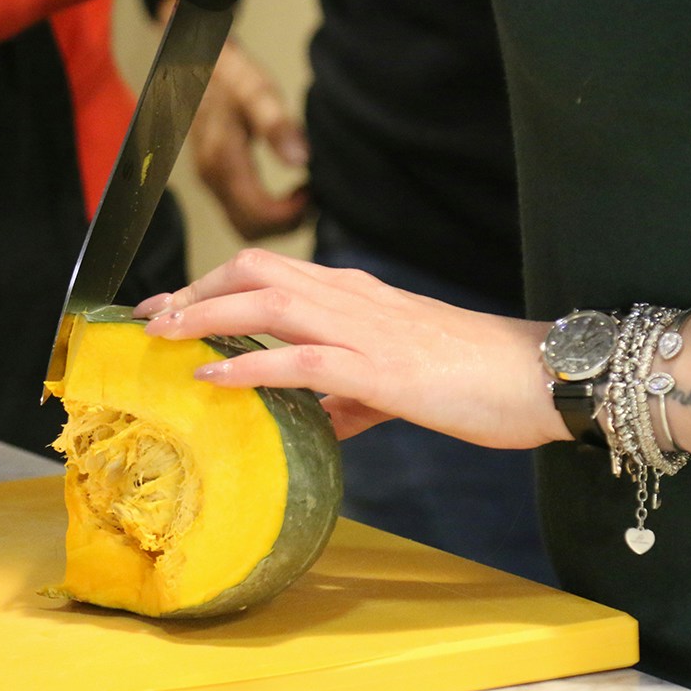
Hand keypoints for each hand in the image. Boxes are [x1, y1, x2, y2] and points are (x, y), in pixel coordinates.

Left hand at [134, 248, 568, 447]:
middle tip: (149, 318)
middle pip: (255, 271)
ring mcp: (367, 329)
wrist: (541, 378)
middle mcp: (355, 298)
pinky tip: (214, 376)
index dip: (212, 284)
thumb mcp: (401, 383)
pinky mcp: (382, 367)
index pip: (271, 272)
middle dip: (194, 289)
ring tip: (163, 336)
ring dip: (206, 314)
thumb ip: (352, 396)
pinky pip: (301, 358)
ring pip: (269, 301)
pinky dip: (250, 363)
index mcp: (359, 296)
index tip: (169, 306)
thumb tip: (317, 419)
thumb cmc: (479, 380)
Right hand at [191, 39, 311, 238]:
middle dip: (287, 223)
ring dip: (278, 220)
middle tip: (314, 198)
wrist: (196, 62)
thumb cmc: (229, 75)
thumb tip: (300, 160)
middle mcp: (212, 179)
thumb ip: (277, 125)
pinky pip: (242, 213)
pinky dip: (268, 212)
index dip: (291, 214)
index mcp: (222, 161)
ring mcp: (211, 182)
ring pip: (246, 226)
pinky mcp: (216, 180)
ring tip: (305, 195)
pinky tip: (289, 192)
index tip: (313, 192)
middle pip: (251, 229)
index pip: (258, 214)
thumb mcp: (256, 91)